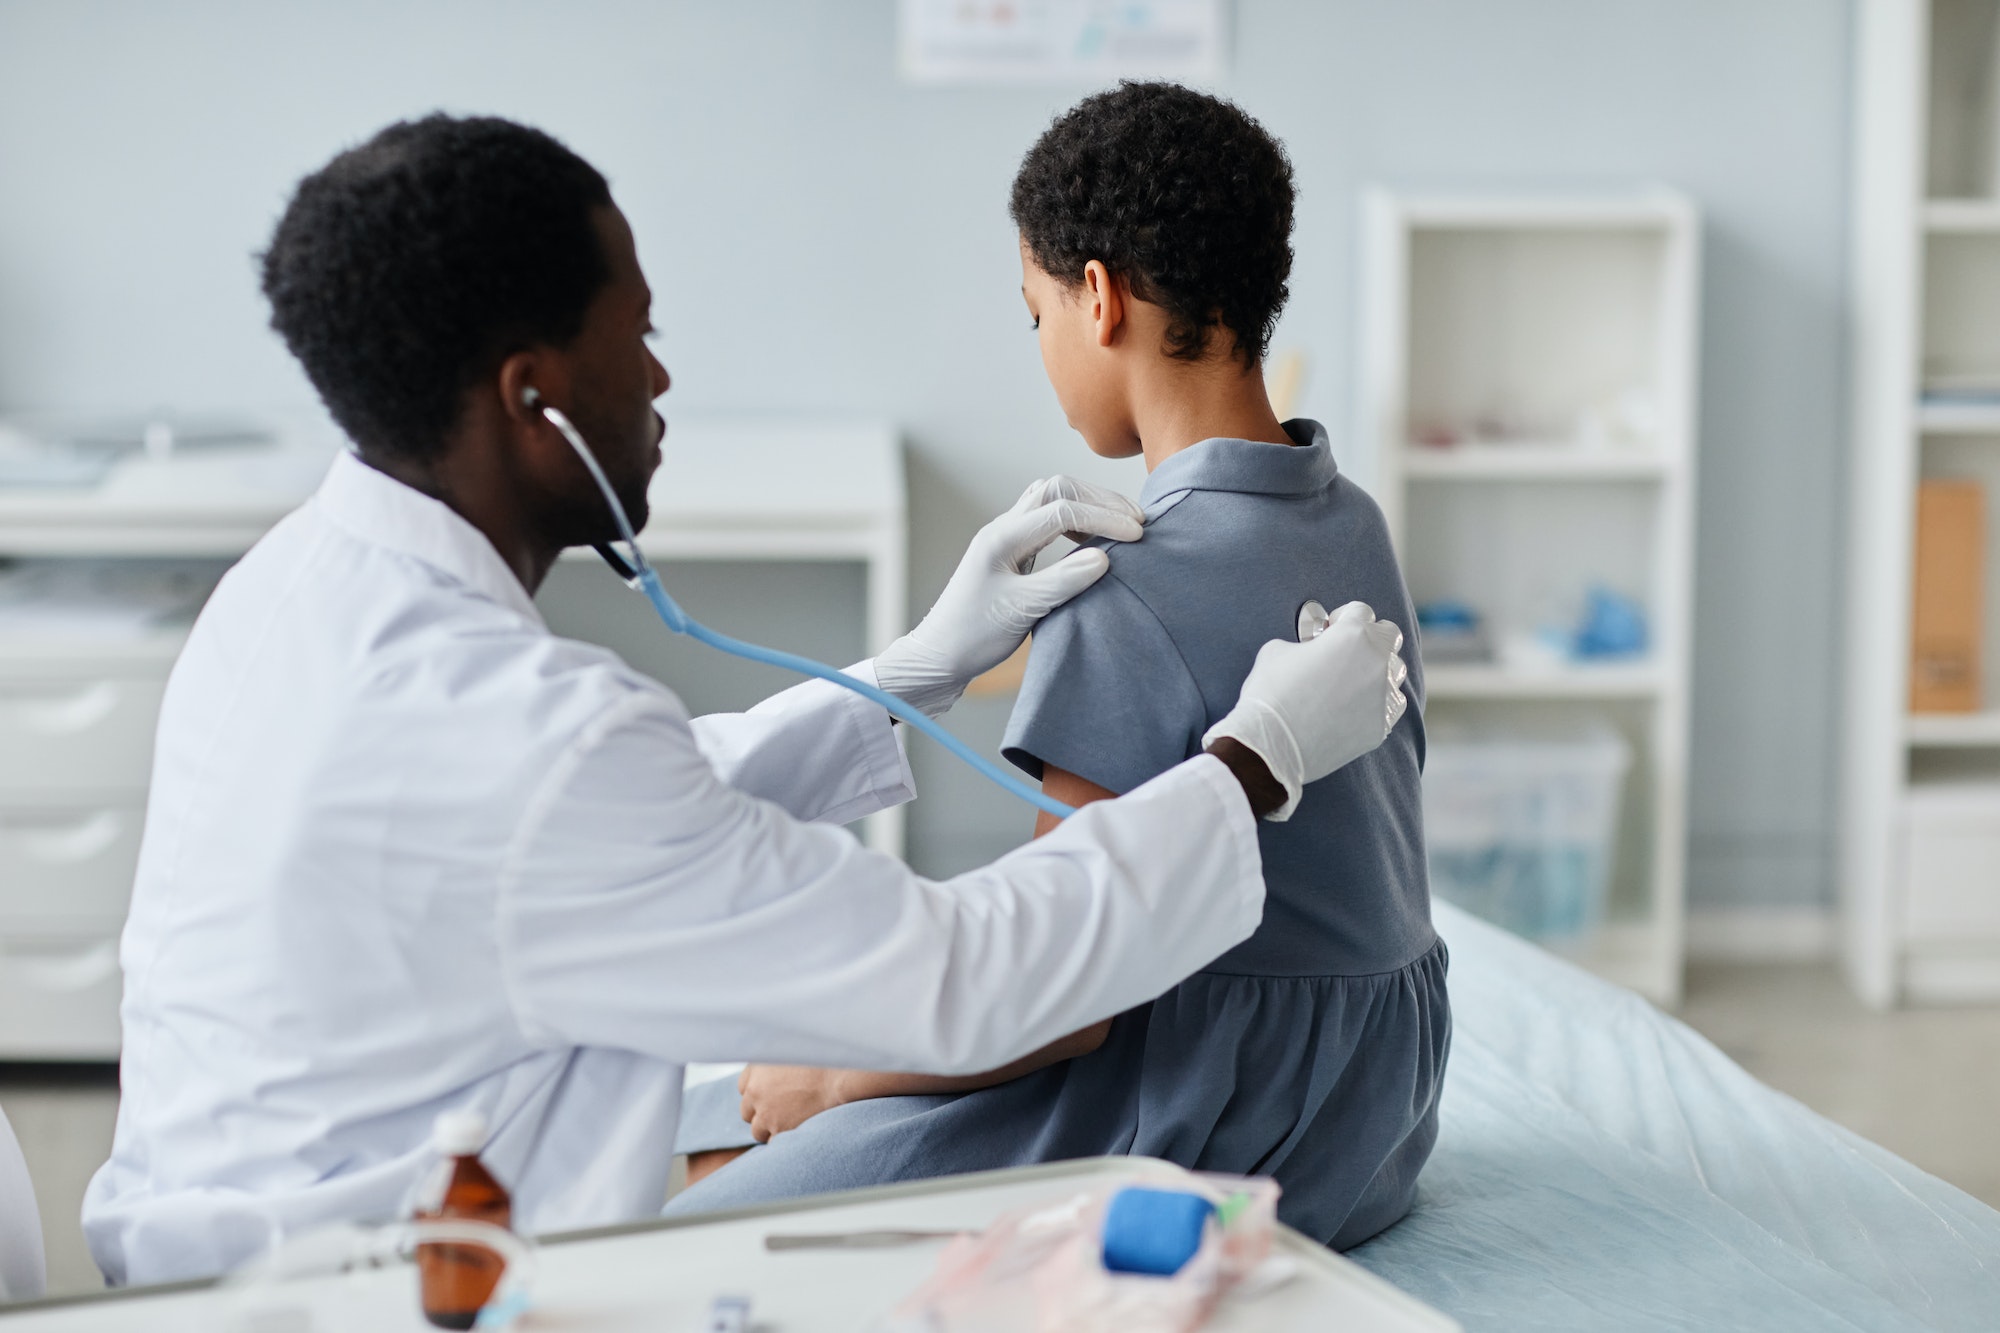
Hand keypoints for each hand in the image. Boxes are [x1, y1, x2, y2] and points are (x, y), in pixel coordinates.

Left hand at [737, 1064, 847, 1142]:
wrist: (839, 1076)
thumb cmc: (820, 1056)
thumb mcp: (789, 1045)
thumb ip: (774, 1054)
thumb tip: (766, 1055)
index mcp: (755, 1070)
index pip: (744, 1087)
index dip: (758, 1091)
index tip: (771, 1093)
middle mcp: (755, 1092)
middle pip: (747, 1111)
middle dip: (761, 1112)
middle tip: (781, 1110)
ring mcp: (766, 1114)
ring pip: (758, 1130)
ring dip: (770, 1128)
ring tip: (791, 1122)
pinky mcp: (780, 1131)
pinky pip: (774, 1141)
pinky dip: (783, 1138)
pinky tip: (797, 1130)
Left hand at [873, 476, 1144, 716]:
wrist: (940, 656)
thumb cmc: (973, 637)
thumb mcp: (1021, 611)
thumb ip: (1063, 581)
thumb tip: (1106, 557)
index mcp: (1002, 538)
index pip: (1062, 510)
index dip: (1104, 519)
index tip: (1137, 536)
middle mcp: (1003, 529)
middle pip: (1057, 489)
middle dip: (1099, 499)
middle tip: (1136, 522)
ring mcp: (1007, 538)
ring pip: (1052, 499)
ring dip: (1088, 505)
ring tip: (1121, 526)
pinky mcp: (1012, 552)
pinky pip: (1048, 520)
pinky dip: (1077, 522)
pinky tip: (1094, 541)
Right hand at [1202, 602, 1408, 821]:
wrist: (1271, 746)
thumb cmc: (1270, 693)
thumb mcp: (1276, 650)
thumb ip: (1304, 643)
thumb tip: (1312, 650)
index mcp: (1353, 635)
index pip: (1360, 611)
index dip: (1341, 618)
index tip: (1329, 631)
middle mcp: (1376, 661)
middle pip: (1389, 636)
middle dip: (1369, 638)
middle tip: (1346, 651)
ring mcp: (1383, 696)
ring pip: (1395, 672)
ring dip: (1376, 672)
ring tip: (1350, 682)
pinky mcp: (1381, 726)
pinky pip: (1390, 707)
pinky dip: (1376, 704)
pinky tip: (1353, 709)